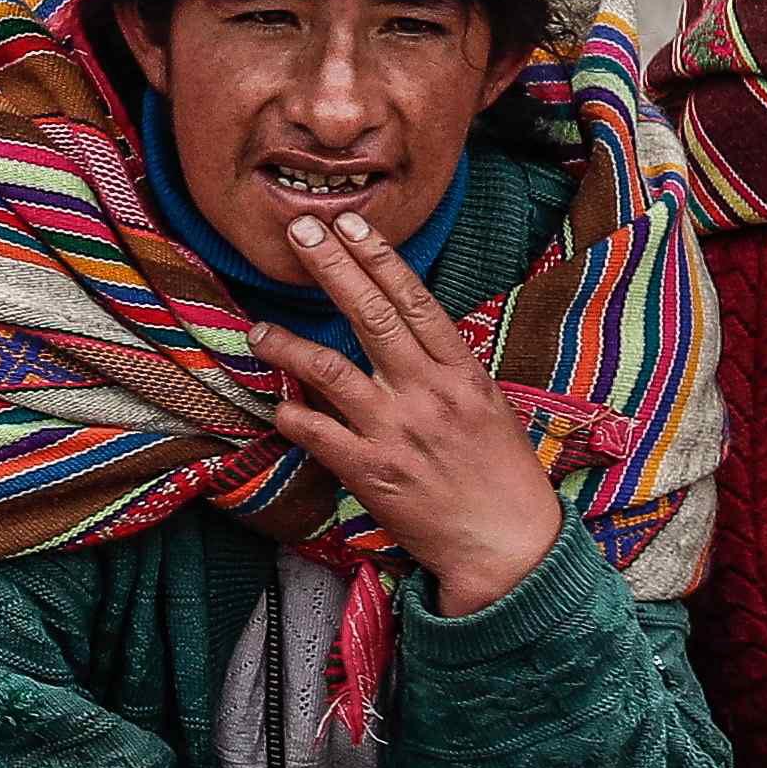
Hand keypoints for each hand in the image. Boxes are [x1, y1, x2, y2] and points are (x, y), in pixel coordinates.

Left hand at [259, 208, 572, 612]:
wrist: (508, 545)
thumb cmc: (501, 474)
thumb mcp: (487, 406)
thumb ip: (445, 366)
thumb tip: (407, 330)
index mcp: (460, 372)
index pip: (413, 300)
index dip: (378, 258)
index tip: (349, 223)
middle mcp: (428, 393)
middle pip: (371, 316)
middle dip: (331, 268)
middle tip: (300, 232)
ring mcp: (396, 431)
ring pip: (329, 371)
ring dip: (288, 344)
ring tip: (259, 327)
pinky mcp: (371, 472)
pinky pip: (317, 433)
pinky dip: (291, 415)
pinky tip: (274, 402)